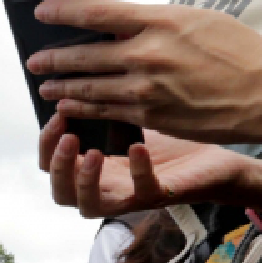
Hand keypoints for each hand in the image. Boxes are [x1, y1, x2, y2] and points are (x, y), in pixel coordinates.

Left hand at [26, 0, 261, 143]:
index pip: (98, 11)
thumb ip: (155, 22)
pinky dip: (83, 107)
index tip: (42, 12)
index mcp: (159, 20)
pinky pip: (105, 111)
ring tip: (44, 86)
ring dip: (61, 86)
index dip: (64, 11)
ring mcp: (145, 87)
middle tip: (34, 59)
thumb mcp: (196, 20)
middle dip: (53, 57)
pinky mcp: (150, 115)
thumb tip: (123, 23)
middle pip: (84, 53)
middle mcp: (146, 53)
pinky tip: (69, 106)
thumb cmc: (240, 51)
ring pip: (89, 86)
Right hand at [38, 115, 261, 218]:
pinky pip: (141, 192)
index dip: (46, 142)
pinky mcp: (160, 195)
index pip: (51, 163)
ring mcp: (130, 195)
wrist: (215, 153)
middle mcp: (105, 185)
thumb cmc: (170, 136)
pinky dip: (137, 171)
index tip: (55, 111)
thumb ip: (103, 100)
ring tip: (92, 151)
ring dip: (85, 181)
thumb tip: (83, 57)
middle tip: (66, 137)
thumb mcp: (131, 113)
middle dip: (58, 166)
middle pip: (60, 192)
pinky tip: (137, 147)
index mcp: (92, 167)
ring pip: (89, 206)